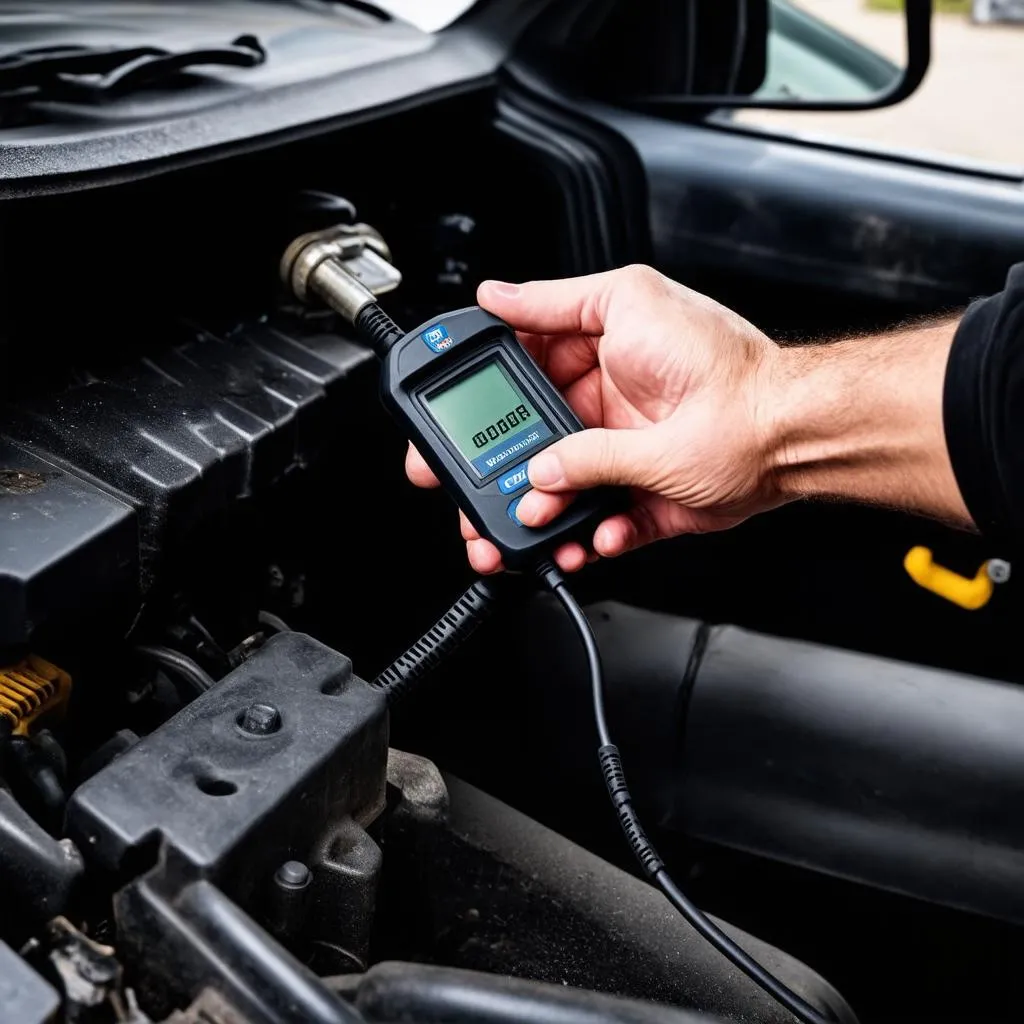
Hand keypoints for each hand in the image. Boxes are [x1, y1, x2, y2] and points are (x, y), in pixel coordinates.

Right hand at [405, 264, 783, 573]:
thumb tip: (509, 366)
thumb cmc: (738, 382)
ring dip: (544, 509)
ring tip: (529, 526)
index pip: (524, 351)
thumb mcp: (636, 330)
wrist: (798, 444)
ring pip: (563, 482)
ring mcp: (630, 442)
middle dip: (500, 466)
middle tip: (468, 488)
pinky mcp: (651, 488)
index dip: (483, 378)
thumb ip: (562, 342)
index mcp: (609, 338)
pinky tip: (594, 537)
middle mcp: (615, 391)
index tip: (451, 403)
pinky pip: (605, 515)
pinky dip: (594, 532)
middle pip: (533, 430)